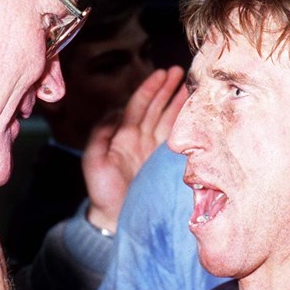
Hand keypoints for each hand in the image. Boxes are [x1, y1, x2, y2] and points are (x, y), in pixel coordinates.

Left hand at [83, 66, 186, 231]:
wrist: (115, 219)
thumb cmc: (102, 191)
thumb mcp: (94, 160)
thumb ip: (101, 133)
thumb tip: (116, 111)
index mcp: (124, 135)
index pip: (139, 106)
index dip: (151, 89)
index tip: (163, 73)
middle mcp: (141, 139)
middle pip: (157, 108)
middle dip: (168, 89)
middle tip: (182, 71)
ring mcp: (155, 151)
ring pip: (169, 120)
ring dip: (179, 103)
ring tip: (191, 87)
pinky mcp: (166, 164)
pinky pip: (178, 140)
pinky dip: (186, 126)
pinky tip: (195, 115)